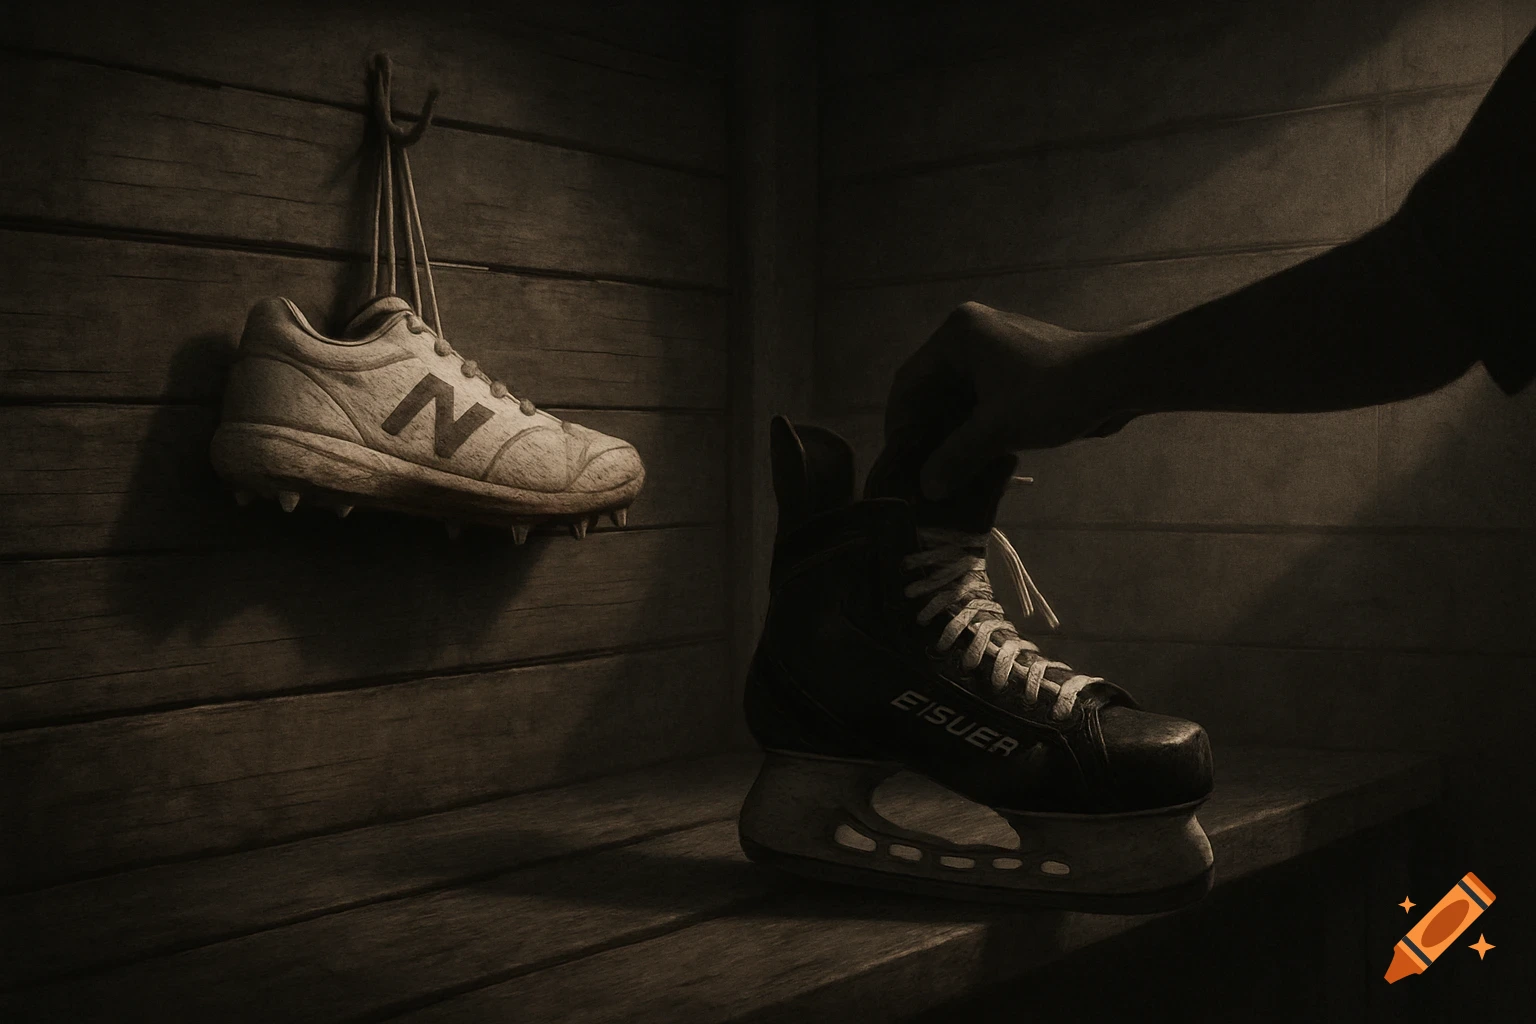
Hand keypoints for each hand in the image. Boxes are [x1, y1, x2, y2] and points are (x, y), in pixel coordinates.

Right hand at [884, 301, 1134, 499]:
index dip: (899, 425)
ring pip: (958, 398)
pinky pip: (982, 399)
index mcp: (957, 336)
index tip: (897, 463)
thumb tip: (926, 489)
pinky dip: (975, 428)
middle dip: (927, 433)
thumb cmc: (1053, 394)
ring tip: (944, 473)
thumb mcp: (997, 429)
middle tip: (920, 473)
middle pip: (932, 390)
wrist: (1120, 378)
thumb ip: (955, 458)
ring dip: (951, 434)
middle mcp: (970, 335)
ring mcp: (995, 349)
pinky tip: (973, 460)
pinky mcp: (1016, 366)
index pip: (909, 382)